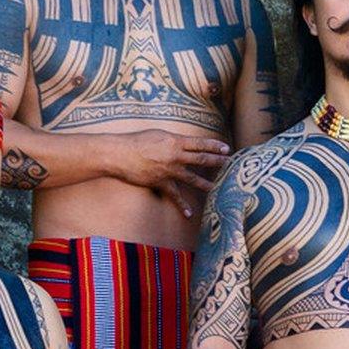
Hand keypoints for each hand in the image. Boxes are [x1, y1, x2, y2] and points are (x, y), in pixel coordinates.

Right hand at [112, 129, 231, 215]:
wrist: (120, 154)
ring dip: (206, 183)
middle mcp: (175, 156)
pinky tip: (190, 214)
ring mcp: (169, 170)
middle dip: (216, 162)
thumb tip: (181, 143)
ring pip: (193, 178)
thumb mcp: (157, 134)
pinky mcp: (161, 182)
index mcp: (175, 141)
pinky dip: (182, 206)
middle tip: (229, 164)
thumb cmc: (135, 141)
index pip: (199, 143)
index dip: (214, 146)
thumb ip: (171, 140)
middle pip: (201, 159)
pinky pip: (175, 196)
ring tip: (217, 187)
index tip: (226, 148)